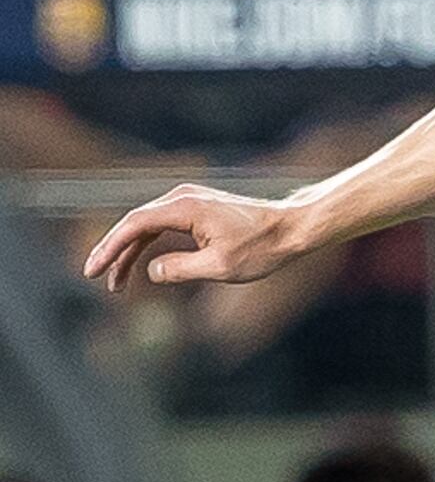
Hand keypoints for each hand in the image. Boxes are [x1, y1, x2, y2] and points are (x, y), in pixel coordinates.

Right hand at [83, 184, 307, 292]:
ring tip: (117, 284)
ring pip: (146, 227)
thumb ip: (181, 269)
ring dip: (129, 253)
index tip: (94, 270)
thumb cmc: (262, 247)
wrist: (293, 228)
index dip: (110, 247)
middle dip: (114, 252)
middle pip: (135, 224)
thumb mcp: (221, 267)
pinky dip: (148, 246)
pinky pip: (161, 227)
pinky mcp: (195, 209)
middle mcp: (182, 197)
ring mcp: (189, 201)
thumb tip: (150, 271)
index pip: (134, 225)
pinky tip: (139, 268)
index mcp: (185, 207)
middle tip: (98, 279)